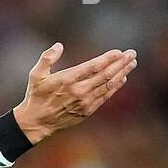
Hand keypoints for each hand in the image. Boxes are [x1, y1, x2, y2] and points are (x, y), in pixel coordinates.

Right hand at [13, 43, 136, 143]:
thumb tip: (59, 45)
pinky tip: (122, 79)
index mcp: (67, 80)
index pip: (93, 67)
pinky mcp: (86, 111)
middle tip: (132, 53)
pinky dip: (115, 87)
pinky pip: (104, 97)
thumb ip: (47, 58)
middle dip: (121, 63)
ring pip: (108, 86)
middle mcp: (78, 91)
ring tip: (131, 64)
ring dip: (122, 73)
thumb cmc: (36, 96)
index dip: (108, 58)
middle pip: (105, 75)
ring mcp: (84, 102)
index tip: (119, 51)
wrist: (36, 122)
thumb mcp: (36, 74)